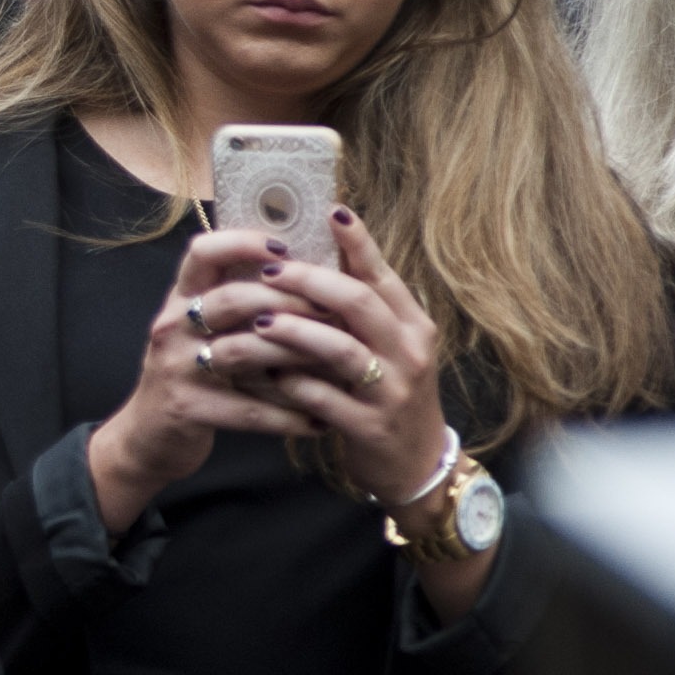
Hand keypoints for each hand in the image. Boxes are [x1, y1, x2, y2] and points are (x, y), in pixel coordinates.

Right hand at [87, 225, 338, 529]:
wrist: (149, 434)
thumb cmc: (191, 373)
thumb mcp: (201, 329)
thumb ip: (237, 299)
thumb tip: (303, 268)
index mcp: (180, 298)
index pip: (203, 252)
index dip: (244, 243)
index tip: (285, 248)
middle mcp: (172, 326)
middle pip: (232, 298)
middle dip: (289, 301)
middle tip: (333, 310)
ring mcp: (176, 367)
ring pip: (244, 351)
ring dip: (297, 355)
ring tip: (338, 362)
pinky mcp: (186, 408)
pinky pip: (247, 409)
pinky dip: (287, 416)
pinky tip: (318, 422)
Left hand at [208, 206, 457, 510]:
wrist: (414, 464)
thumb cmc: (388, 391)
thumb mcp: (388, 345)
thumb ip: (360, 307)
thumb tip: (320, 252)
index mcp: (412, 324)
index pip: (382, 275)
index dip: (357, 243)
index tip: (330, 211)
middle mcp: (410, 352)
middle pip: (360, 303)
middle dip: (311, 281)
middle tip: (269, 267)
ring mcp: (393, 391)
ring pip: (342, 350)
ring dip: (296, 331)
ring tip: (259, 320)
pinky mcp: (370, 426)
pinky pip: (326, 399)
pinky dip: (294, 383)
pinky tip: (267, 373)